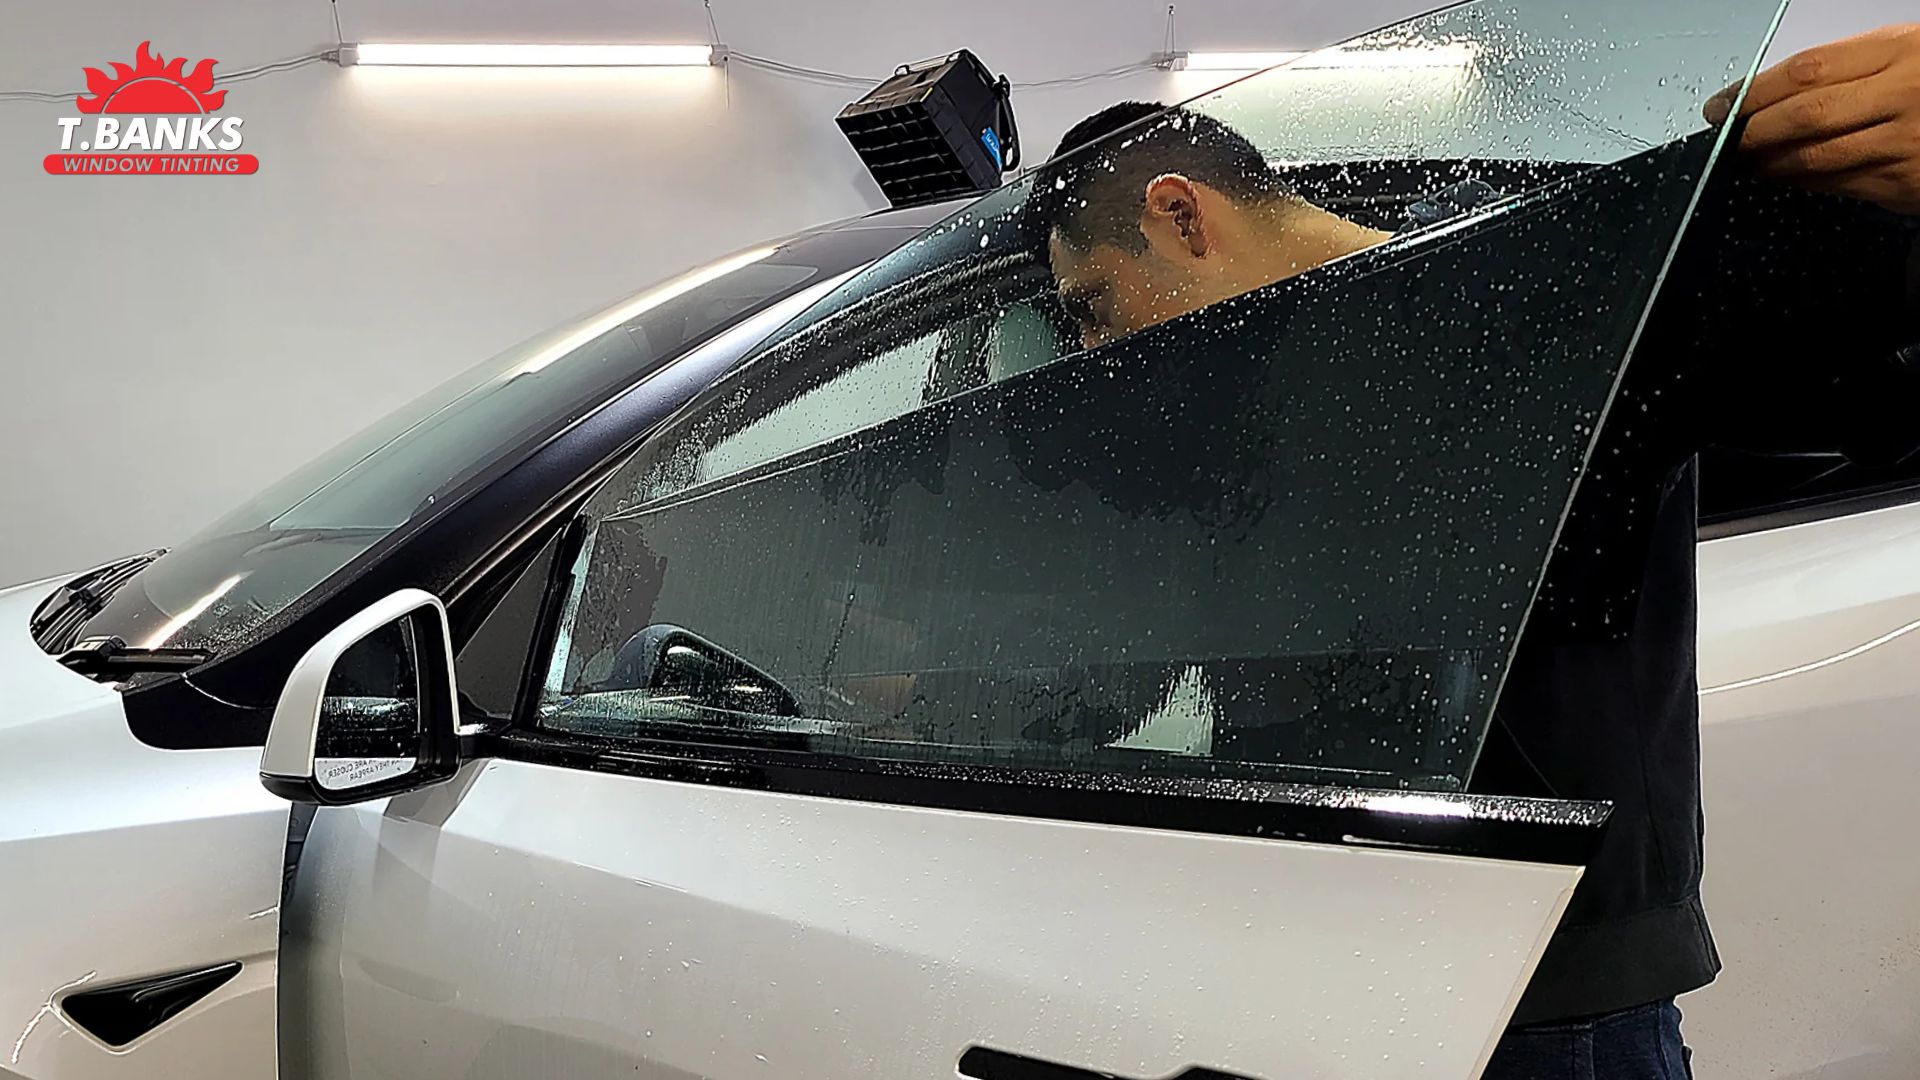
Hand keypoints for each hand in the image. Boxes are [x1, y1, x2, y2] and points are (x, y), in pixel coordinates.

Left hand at [1706, 24, 1919, 213]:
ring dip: (1773, 164)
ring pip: (1816, 159)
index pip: (1807, 70)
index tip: (1723, 105)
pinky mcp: (1906, 184)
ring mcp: (1905, 144)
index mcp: (1900, 53)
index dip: (1754, 90)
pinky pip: (1840, 186)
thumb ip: (1850, 67)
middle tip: (1730, 139)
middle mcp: (1903, 97)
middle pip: (1805, 117)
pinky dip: (1807, 182)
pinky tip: (1792, 176)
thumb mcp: (1906, 51)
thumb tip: (1774, 90)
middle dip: (1754, 132)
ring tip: (1752, 161)